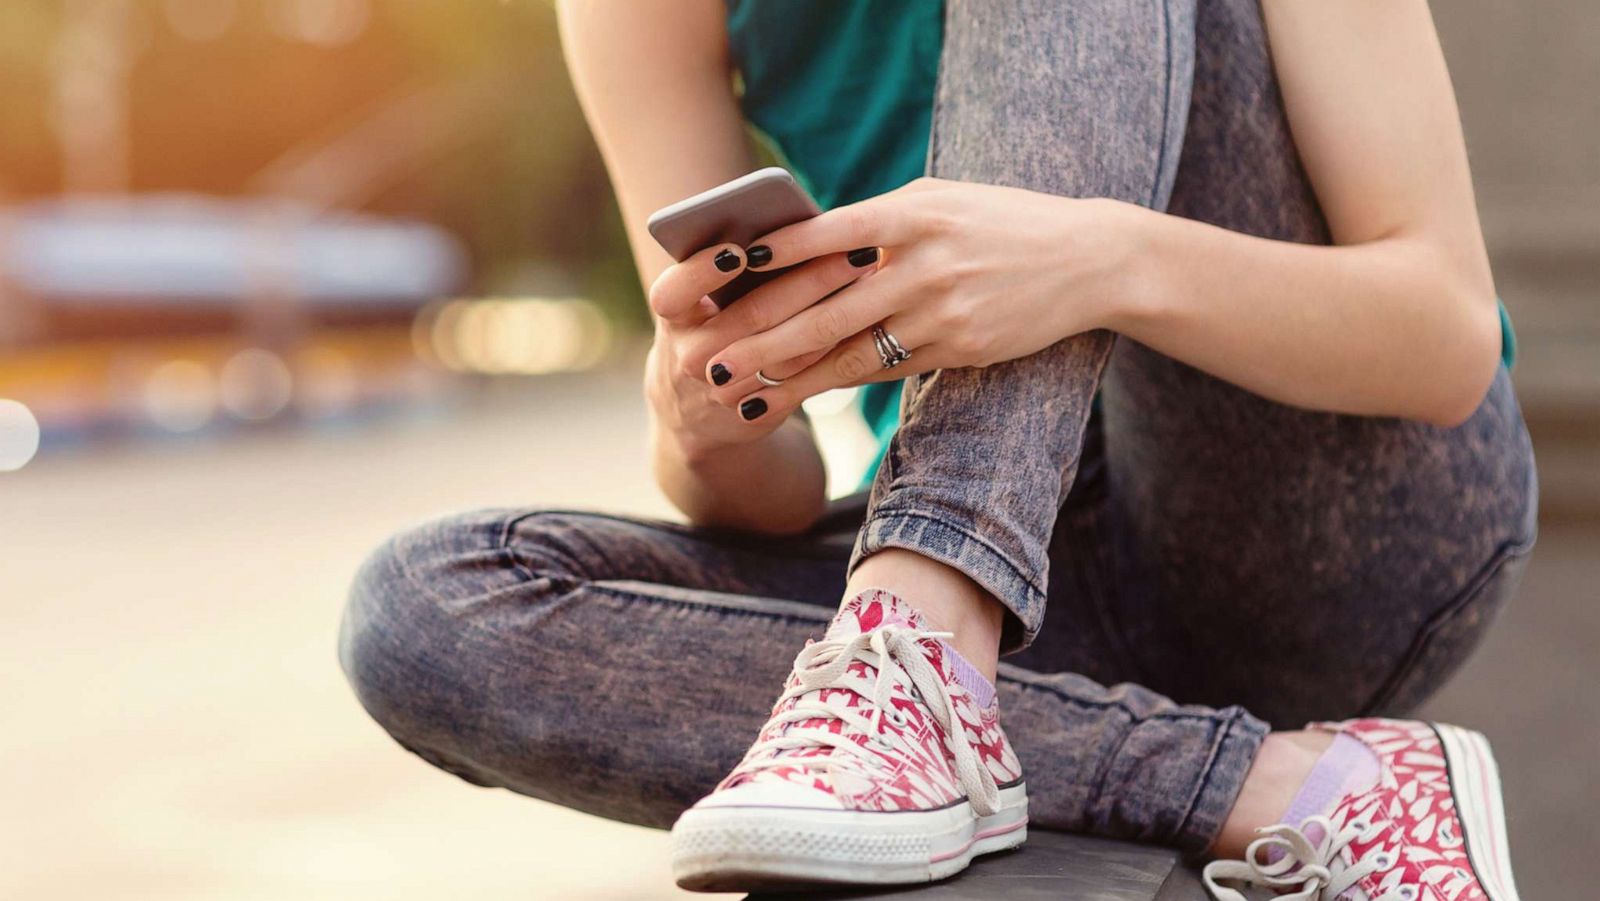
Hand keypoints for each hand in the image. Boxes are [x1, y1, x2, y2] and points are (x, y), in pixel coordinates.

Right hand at [643, 240, 878, 458]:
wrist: (696, 410)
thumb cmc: (707, 327)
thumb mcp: (698, 302)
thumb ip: (727, 269)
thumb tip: (791, 222)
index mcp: (672, 318)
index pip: (674, 292)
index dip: (703, 272)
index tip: (738, 250)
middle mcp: (690, 355)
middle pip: (750, 315)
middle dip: (808, 278)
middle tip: (851, 247)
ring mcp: (723, 388)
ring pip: (785, 349)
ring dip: (832, 309)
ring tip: (867, 275)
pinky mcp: (756, 411)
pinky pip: (802, 376)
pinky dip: (834, 344)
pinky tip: (865, 315)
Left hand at [700, 179, 1138, 423]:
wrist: (1088, 261)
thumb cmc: (1003, 222)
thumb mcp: (943, 200)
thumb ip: (881, 219)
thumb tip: (811, 240)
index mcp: (913, 214)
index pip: (827, 234)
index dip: (772, 255)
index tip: (724, 271)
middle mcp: (923, 264)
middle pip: (826, 307)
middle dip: (762, 337)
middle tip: (712, 361)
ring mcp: (942, 311)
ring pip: (851, 349)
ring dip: (791, 374)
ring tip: (743, 389)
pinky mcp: (958, 348)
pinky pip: (886, 368)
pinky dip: (841, 379)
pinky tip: (803, 390)